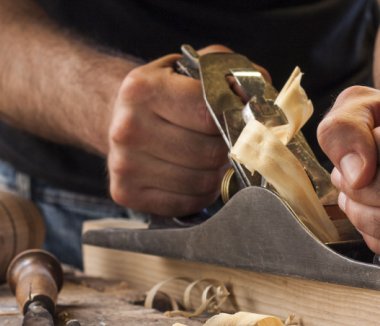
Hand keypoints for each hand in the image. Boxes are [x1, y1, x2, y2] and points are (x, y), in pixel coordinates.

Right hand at [108, 45, 268, 215]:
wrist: (117, 114)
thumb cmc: (167, 93)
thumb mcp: (195, 69)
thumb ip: (235, 76)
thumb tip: (262, 104)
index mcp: (143, 88)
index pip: (210, 114)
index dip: (235, 121)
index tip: (243, 122)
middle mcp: (127, 127)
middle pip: (208, 153)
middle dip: (228, 150)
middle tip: (229, 143)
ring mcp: (124, 164)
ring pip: (201, 183)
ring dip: (217, 174)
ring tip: (212, 159)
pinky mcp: (126, 193)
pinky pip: (186, 203)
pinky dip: (201, 194)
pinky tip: (194, 175)